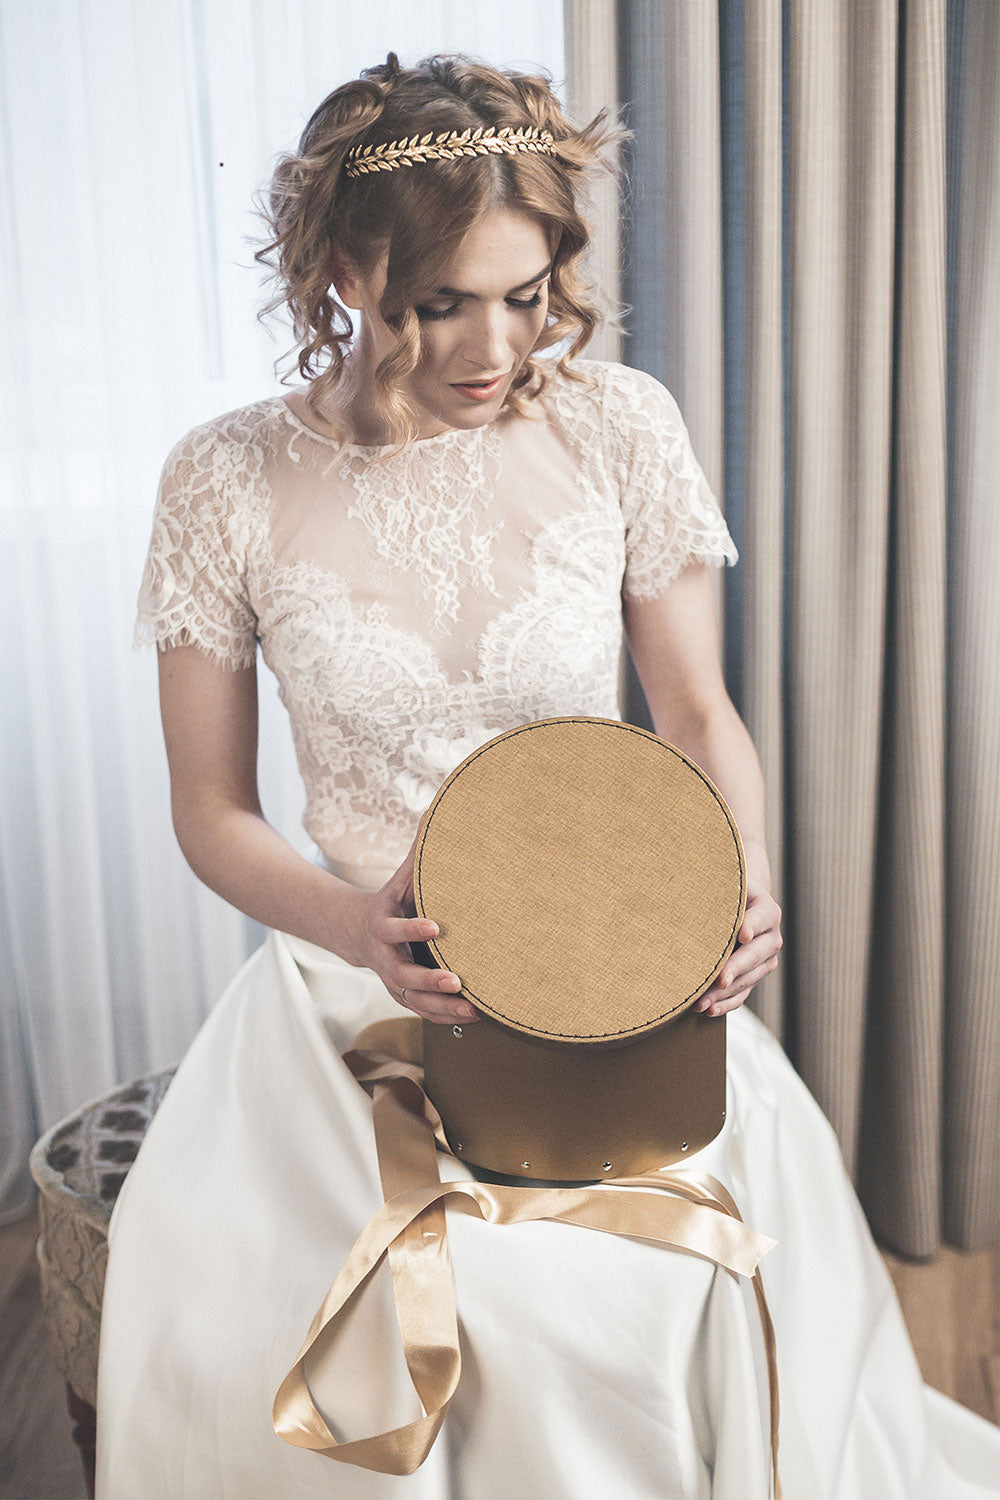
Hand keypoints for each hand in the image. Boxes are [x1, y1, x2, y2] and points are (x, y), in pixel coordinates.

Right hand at [341, 839, 478, 1025]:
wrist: (359, 934)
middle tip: (456, 981)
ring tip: (472, 1008)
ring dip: (442, 1007)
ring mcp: (393, 982)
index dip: (412, 929)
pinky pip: (423, 1012)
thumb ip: (417, 852)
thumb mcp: (400, 879)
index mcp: (383, 927)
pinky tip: (470, 1017)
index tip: (435, 927)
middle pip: (404, 976)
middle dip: (429, 981)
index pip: (395, 930)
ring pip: (414, 1002)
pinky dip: (445, 1018)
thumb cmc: (391, 901)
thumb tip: (435, 808)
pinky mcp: (403, 997)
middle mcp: (386, 959)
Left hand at [694, 855, 781, 1017]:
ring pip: (748, 979)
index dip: (750, 926)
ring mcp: (766, 960)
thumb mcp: (724, 887)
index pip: (760, 919)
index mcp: (767, 910)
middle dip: (736, 968)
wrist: (737, 906)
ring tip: (702, 1002)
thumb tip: (683, 898)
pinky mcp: (754, 977)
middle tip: (720, 979)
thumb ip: (716, 892)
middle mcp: (771, 937)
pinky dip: (726, 1003)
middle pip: (756, 954)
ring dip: (724, 992)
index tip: (740, 935)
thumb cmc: (724, 893)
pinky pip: (743, 994)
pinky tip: (709, 1010)